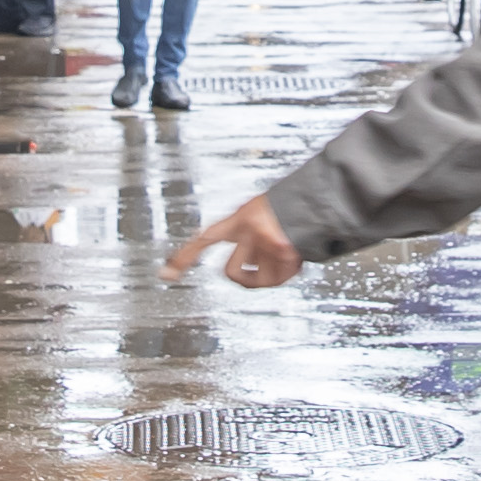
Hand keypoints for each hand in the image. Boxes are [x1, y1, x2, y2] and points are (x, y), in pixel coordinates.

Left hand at [174, 193, 301, 287]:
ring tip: (282, 257)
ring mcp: (264, 241)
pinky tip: (293, 258)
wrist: (314, 201)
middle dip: (243, 276)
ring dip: (270, 273)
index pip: (203, 239)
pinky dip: (286, 273)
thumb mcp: (257, 216)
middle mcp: (246, 229)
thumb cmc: (286, 212)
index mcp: (237, 219)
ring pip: (257, 279)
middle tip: (257, 268)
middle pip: (230, 272)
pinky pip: (277, 279)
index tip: (166, 274)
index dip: (183, 257)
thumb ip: (244, 239)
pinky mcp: (283, 251)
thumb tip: (241, 276)